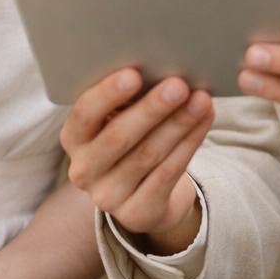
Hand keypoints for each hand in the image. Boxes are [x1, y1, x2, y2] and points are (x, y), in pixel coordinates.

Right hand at [61, 68, 214, 253]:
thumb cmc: (132, 136)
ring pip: (148, 155)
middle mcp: (83, 170)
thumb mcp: (119, 117)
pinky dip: (189, 143)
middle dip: (152, 108)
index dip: (107, 94)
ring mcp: (107, 197)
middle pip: (118, 137)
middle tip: (179, 85)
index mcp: (74, 137)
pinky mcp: (136, 214)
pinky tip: (205, 120)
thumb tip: (161, 64)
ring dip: (179, 124)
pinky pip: (167, 174)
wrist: (144, 192)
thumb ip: (129, 97)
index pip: (85, 114)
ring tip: (201, 99)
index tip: (134, 73)